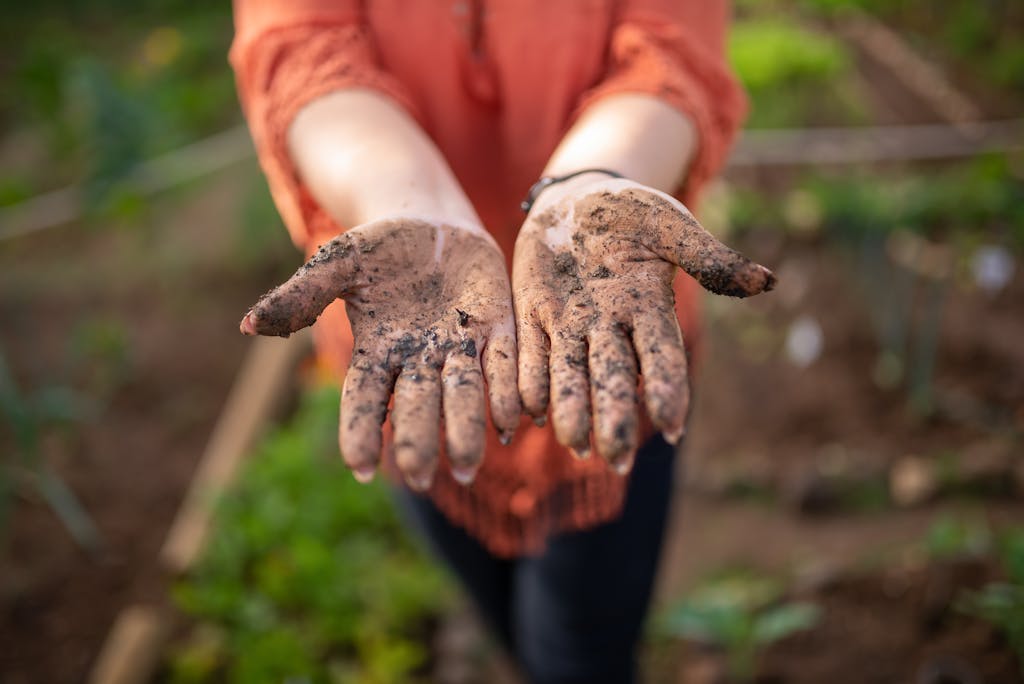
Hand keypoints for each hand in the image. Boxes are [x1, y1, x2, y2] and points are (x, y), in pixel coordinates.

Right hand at [240, 218, 519, 489]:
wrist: (431, 224)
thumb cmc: (377, 250)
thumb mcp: (336, 264)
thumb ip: (300, 296)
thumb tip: (248, 325)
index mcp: (377, 351)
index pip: (364, 398)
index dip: (361, 430)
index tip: (361, 467)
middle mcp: (418, 360)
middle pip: (417, 405)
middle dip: (418, 440)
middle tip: (421, 477)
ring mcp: (457, 347)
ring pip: (463, 393)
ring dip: (466, 429)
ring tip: (469, 467)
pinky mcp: (495, 328)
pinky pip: (502, 363)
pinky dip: (507, 390)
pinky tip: (516, 420)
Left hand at [513, 177, 774, 471]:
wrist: (576, 200)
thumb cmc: (632, 213)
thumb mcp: (670, 226)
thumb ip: (709, 258)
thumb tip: (766, 282)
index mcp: (648, 307)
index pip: (662, 356)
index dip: (667, 389)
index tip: (674, 426)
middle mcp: (609, 327)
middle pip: (613, 378)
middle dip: (615, 417)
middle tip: (617, 460)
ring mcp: (569, 324)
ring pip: (570, 375)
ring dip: (571, 409)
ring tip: (573, 445)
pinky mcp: (533, 315)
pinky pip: (531, 352)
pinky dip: (529, 380)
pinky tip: (526, 411)